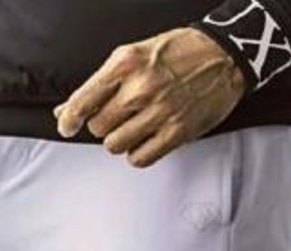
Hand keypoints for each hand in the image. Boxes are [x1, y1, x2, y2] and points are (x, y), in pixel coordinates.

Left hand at [53, 28, 247, 167]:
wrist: (224, 56)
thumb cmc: (179, 53)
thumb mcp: (135, 55)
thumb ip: (101, 83)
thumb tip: (68, 108)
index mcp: (125, 63)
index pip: (83, 100)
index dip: (70, 118)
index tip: (66, 126)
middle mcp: (140, 88)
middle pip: (98, 127)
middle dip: (103, 124)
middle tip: (119, 116)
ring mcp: (159, 112)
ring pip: (115, 146)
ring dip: (120, 140)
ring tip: (135, 126)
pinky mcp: (176, 133)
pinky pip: (139, 158)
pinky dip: (138, 153)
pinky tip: (146, 139)